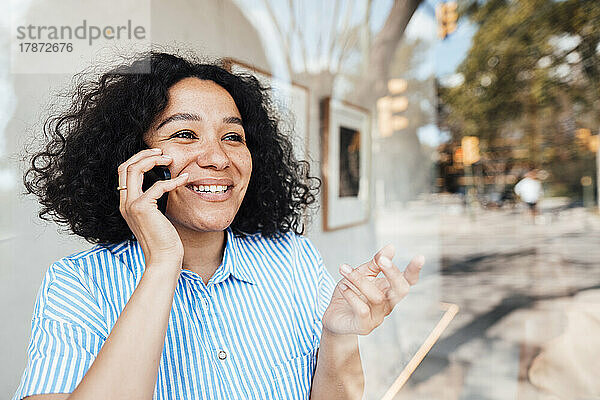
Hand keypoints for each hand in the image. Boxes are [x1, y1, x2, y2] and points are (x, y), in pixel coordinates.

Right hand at [118, 147, 188, 268]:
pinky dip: (172, 180)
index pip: (124, 173)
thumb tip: (168, 183)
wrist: (163, 260)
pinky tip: (185, 180)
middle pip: (125, 166)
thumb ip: (157, 201)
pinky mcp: (142, 208)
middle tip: (163, 151)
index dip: (139, 160)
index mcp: (127, 204)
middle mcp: (124, 203)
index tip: (157, 155)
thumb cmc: (165, 241)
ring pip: (133, 169)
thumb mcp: (158, 217)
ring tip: (170, 159)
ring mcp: (131, 205)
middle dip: (144, 154)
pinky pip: (157, 185)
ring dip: (152, 159)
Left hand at [322, 245, 423, 335]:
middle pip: (401, 290)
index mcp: (389, 290)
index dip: (414, 271)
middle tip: (382, 260)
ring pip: (377, 297)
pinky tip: (343, 287)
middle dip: (393, 273)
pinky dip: (352, 296)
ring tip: (344, 269)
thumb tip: (391, 247)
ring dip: (359, 280)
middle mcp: (387, 304)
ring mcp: (377, 317)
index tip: (420, 257)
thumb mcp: (361, 274)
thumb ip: (375, 263)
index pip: (408, 281)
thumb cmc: (350, 293)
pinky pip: (362, 310)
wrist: (332, 317)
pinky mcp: (364, 326)